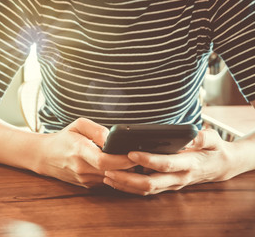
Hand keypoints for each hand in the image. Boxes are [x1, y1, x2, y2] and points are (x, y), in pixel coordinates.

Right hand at [38, 118, 135, 187]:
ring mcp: (84, 179)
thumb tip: (113, 138)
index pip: (104, 160)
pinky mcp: (87, 185)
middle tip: (141, 156)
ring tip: (133, 160)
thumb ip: (97, 130)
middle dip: (129, 166)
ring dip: (124, 171)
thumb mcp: (78, 125)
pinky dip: (116, 174)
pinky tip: (120, 165)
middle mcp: (81, 168)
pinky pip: (106, 181)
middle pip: (112, 172)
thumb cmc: (64, 138)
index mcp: (79, 151)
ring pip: (112, 178)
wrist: (46, 156)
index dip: (122, 159)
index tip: (134, 153)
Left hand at [103, 129, 237, 194]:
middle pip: (150, 183)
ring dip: (125, 184)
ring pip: (146, 189)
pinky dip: (129, 187)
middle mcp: (178, 178)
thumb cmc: (213, 149)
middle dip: (128, 178)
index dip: (148, 160)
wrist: (219, 166)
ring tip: (107, 176)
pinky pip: (146, 191)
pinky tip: (116, 181)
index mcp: (189, 164)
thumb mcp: (214, 139)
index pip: (166, 164)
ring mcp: (171, 184)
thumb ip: (203, 137)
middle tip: (109, 169)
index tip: (130, 153)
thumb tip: (192, 134)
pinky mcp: (166, 186)